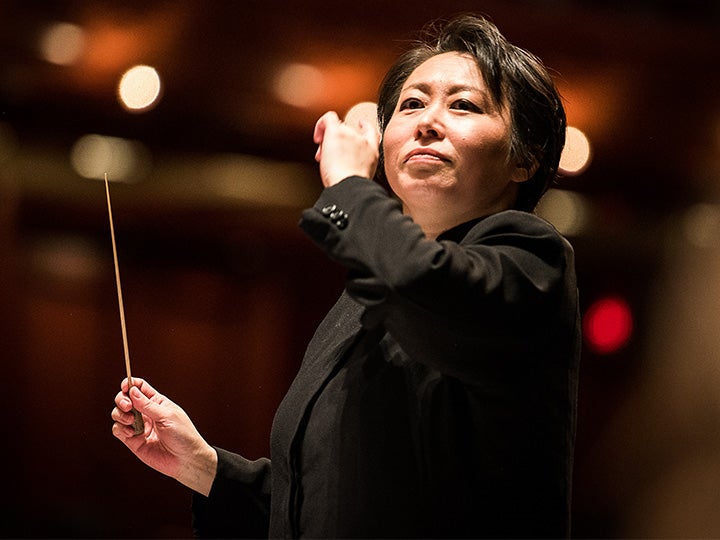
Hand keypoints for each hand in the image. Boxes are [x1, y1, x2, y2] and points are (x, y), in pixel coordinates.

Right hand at [111, 378, 216, 495]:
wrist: (185, 459)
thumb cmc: (183, 435)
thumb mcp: (167, 415)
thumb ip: (147, 404)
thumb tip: (132, 390)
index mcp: (157, 402)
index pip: (139, 387)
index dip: (130, 384)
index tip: (125, 386)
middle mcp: (146, 413)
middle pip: (125, 399)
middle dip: (121, 399)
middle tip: (127, 406)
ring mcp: (138, 426)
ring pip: (118, 414)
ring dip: (120, 414)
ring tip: (130, 420)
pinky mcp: (133, 441)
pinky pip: (118, 430)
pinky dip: (120, 428)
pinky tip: (130, 433)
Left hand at [313, 110, 379, 186]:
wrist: (349, 186)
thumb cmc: (351, 185)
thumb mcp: (361, 176)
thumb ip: (356, 166)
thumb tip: (346, 167)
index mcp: (371, 150)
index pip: (371, 131)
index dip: (364, 126)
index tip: (359, 125)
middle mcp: (361, 140)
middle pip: (349, 131)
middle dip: (338, 141)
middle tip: (329, 155)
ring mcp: (349, 134)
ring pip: (336, 128)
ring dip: (328, 140)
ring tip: (323, 155)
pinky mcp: (336, 132)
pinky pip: (328, 118)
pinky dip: (320, 124)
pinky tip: (317, 137)